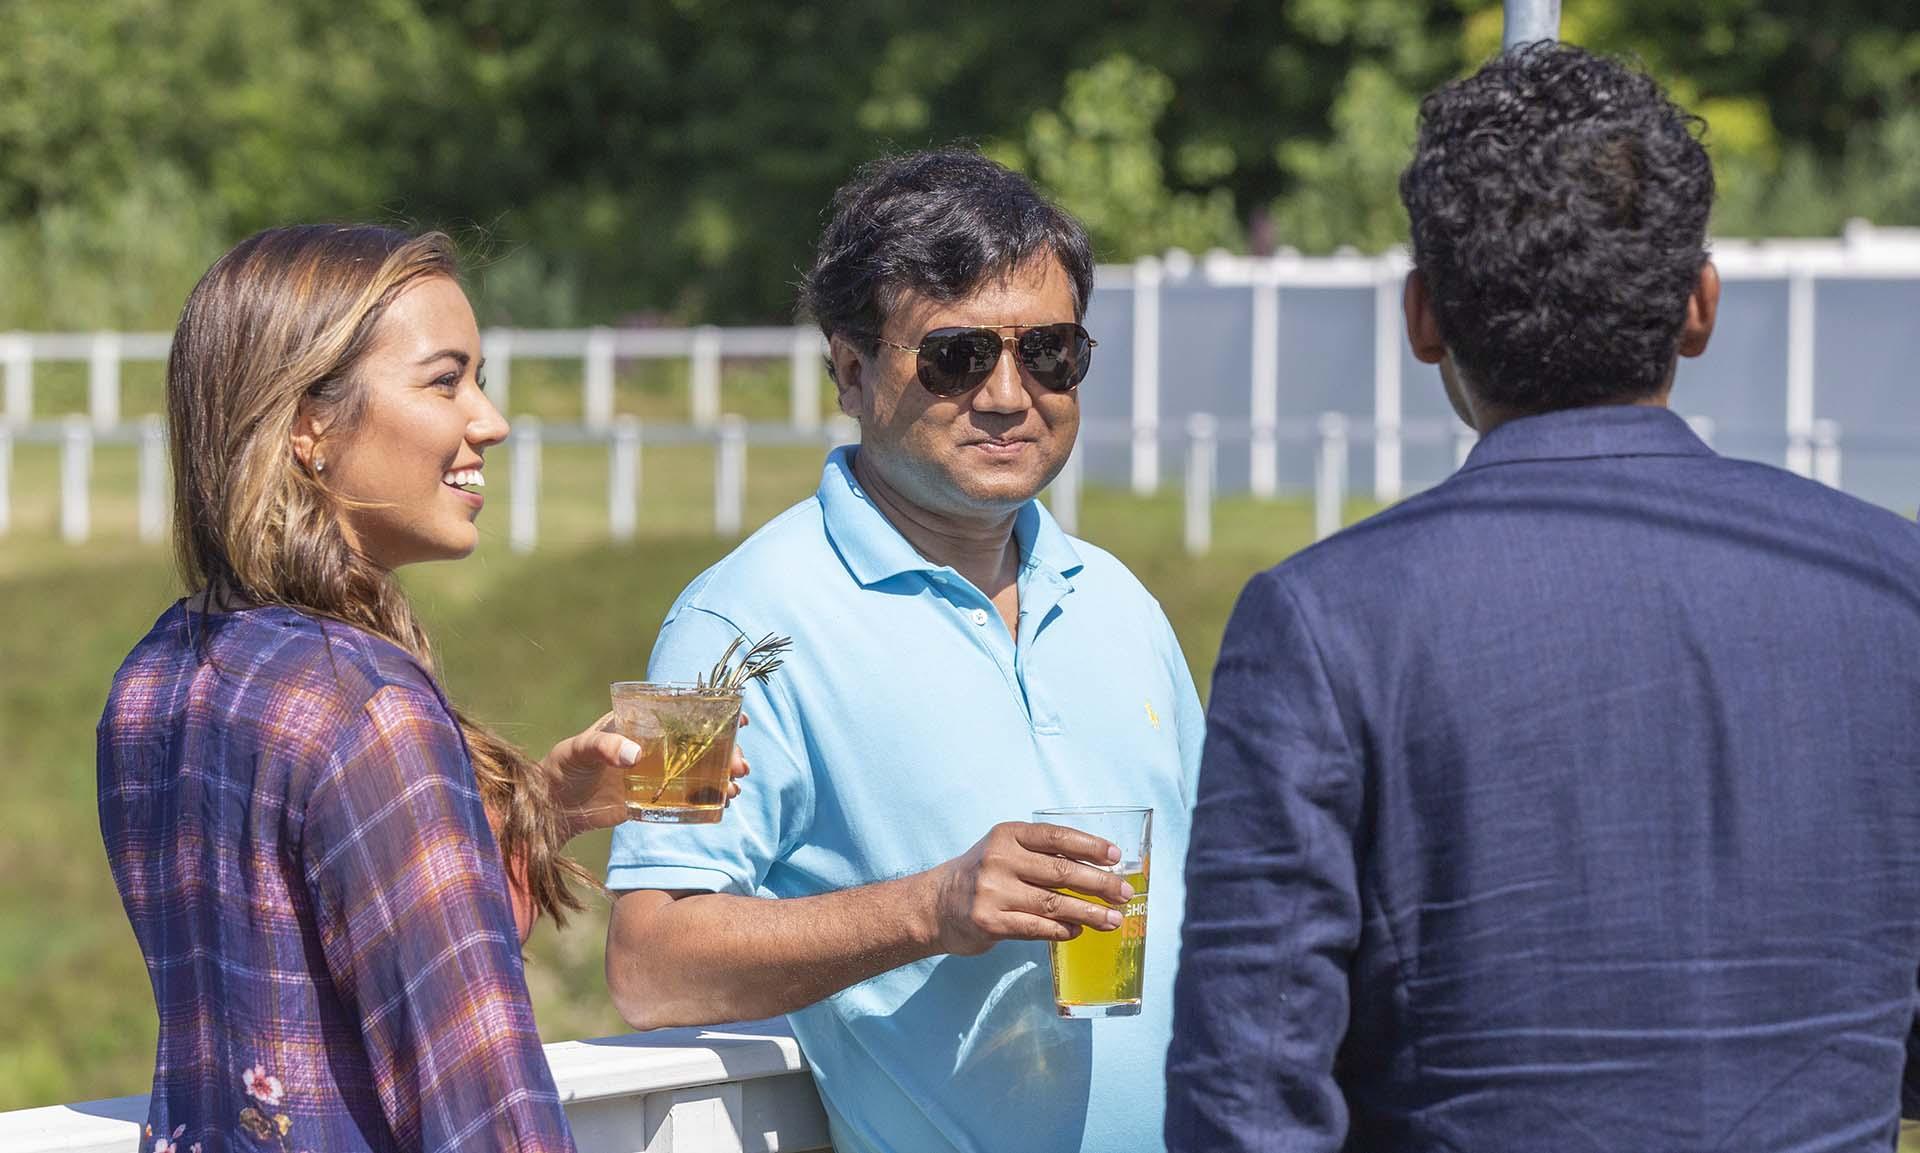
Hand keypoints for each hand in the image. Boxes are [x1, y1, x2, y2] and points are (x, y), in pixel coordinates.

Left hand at [546, 711, 751, 838]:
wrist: (551, 807)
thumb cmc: (562, 766)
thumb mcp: (579, 750)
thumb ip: (603, 748)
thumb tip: (635, 756)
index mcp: (641, 722)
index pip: (684, 711)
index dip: (715, 711)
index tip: (739, 717)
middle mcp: (655, 744)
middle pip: (702, 742)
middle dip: (728, 751)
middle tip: (740, 766)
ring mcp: (657, 772)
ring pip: (701, 768)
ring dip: (723, 775)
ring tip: (734, 788)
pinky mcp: (654, 799)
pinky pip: (687, 797)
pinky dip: (708, 798)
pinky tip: (724, 802)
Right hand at [928, 821, 1132, 956]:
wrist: (935, 905)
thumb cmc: (982, 876)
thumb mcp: (1004, 851)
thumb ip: (1041, 856)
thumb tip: (1097, 869)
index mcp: (1008, 835)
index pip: (1057, 836)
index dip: (1090, 846)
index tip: (1116, 857)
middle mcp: (999, 859)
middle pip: (1061, 872)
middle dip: (1100, 884)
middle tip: (1125, 893)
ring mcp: (993, 892)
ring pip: (1054, 904)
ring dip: (1089, 913)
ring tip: (1113, 920)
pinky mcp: (990, 922)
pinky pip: (1038, 928)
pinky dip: (1063, 931)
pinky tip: (1078, 931)